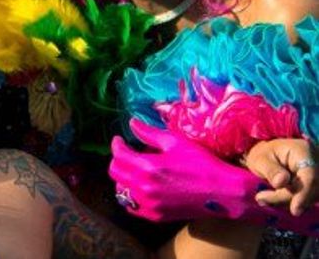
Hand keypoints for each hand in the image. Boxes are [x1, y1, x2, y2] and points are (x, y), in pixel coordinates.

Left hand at [109, 119, 260, 221]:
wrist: (223, 193)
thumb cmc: (202, 164)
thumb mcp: (176, 142)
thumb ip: (149, 133)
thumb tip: (132, 123)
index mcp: (148, 167)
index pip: (119, 155)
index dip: (117, 144)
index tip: (120, 140)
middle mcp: (144, 188)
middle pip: (115, 172)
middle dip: (118, 160)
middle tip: (126, 153)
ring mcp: (149, 204)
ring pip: (120, 190)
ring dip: (123, 178)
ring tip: (134, 170)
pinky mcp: (155, 216)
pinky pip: (131, 206)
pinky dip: (131, 195)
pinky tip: (141, 187)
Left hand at [245, 138, 317, 215]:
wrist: (269, 156)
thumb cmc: (263, 155)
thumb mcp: (260, 159)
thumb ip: (270, 170)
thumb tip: (281, 183)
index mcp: (303, 151)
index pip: (310, 176)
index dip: (304, 194)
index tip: (294, 210)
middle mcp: (316, 162)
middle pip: (311, 188)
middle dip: (289, 199)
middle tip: (262, 199)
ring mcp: (317, 174)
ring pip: (312, 196)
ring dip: (290, 202)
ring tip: (264, 197)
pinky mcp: (315, 185)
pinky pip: (309, 199)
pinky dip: (294, 202)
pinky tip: (275, 198)